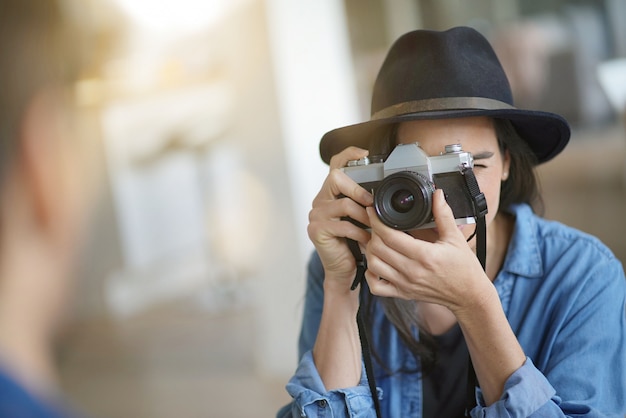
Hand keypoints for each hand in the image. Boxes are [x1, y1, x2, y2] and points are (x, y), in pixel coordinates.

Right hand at [307, 147, 373, 290]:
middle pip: (336, 178)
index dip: (349, 154)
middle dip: (358, 189)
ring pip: (344, 204)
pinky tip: (366, 240)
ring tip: (374, 228)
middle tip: (372, 203)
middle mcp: (320, 201)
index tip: (365, 153)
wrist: (343, 270)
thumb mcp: (362, 219)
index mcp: (331, 194)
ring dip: (364, 217)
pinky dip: (360, 233)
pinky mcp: (317, 230)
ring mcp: (316, 215)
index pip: (335, 165)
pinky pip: (344, 226)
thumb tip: (387, 190)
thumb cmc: (355, 244)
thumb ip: (366, 203)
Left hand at [364, 189, 489, 312]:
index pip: (390, 236)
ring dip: (370, 250)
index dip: (377, 221)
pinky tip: (376, 264)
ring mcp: (405, 284)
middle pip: (377, 248)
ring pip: (373, 265)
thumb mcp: (455, 238)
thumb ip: (443, 214)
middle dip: (372, 232)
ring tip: (376, 241)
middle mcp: (412, 271)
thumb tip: (437, 194)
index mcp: (424, 255)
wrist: (468, 295)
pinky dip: (370, 274)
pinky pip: (376, 287)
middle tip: (376, 224)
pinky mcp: (402, 294)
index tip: (373, 211)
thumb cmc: (464, 268)